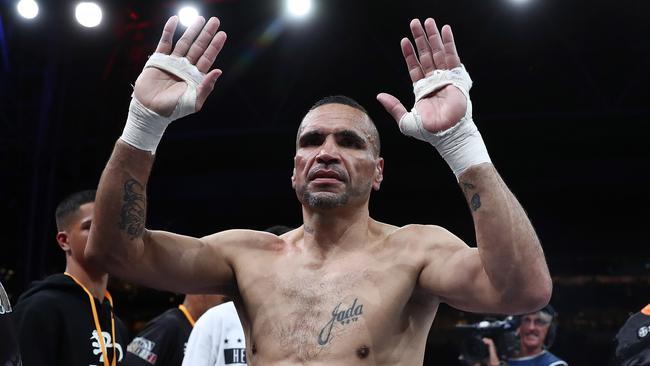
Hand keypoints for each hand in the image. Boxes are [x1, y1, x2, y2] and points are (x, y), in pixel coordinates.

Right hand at [133, 16, 226, 116]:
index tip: (222, 34)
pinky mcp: (159, 60)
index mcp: (196, 77)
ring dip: (192, 30)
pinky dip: (169, 31)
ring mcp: (173, 62)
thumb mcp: (194, 102)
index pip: (208, 58)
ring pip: (184, 42)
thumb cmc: (174, 109)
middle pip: (198, 47)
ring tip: (200, 18)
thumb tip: (218, 71)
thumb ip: (206, 87)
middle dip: (206, 34)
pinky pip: (165, 42)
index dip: (215, 46)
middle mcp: (186, 67)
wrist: (151, 110)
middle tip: (215, 21)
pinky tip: (175, 20)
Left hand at [377, 18, 466, 132]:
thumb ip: (393, 106)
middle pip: (426, 55)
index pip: (414, 66)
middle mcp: (433, 81)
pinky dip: (448, 43)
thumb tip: (379, 96)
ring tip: (428, 21)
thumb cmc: (428, 131)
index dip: (409, 53)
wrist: (446, 134)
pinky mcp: (456, 77)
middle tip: (415, 23)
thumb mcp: (405, 120)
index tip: (404, 40)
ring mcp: (445, 78)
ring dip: (432, 37)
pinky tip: (445, 30)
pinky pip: (452, 56)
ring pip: (437, 52)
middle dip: (420, 39)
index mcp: (422, 89)